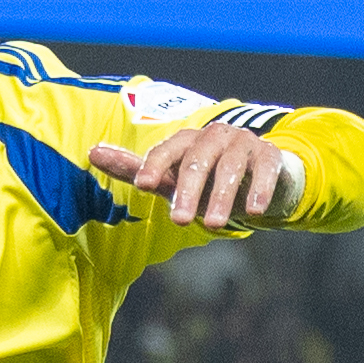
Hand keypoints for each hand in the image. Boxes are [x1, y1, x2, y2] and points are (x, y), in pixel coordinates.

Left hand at [87, 121, 302, 231]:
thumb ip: (134, 168)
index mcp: (188, 140)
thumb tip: (92, 152)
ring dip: (221, 197)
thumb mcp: (169, 178)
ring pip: (230, 168)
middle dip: (187, 191)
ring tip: (212, 226)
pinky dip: (259, 189)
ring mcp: (244, 144)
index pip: (168, 148)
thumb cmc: (205, 182)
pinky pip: (266, 170)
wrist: (259, 181)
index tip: (143, 186)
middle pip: (197, 161)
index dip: (154, 164)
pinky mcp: (271, 156)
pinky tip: (253, 212)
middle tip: (178, 221)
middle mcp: (215, 137)